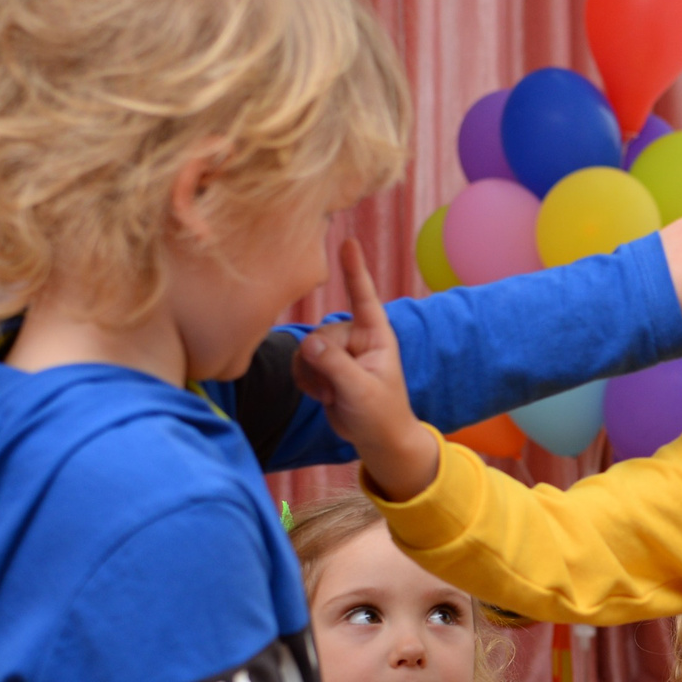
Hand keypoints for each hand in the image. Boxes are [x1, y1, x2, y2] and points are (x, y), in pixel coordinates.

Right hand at [292, 238, 440, 500]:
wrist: (377, 439)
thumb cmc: (381, 415)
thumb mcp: (362, 392)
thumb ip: (335, 366)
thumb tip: (308, 343)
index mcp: (377, 336)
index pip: (364, 297)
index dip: (354, 270)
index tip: (348, 241)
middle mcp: (358, 337)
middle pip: (321, 334)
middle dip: (323, 365)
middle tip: (339, 391)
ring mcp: (339, 350)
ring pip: (306, 348)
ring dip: (313, 375)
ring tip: (333, 395)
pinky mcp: (324, 364)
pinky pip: (300, 360)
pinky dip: (305, 379)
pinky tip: (322, 395)